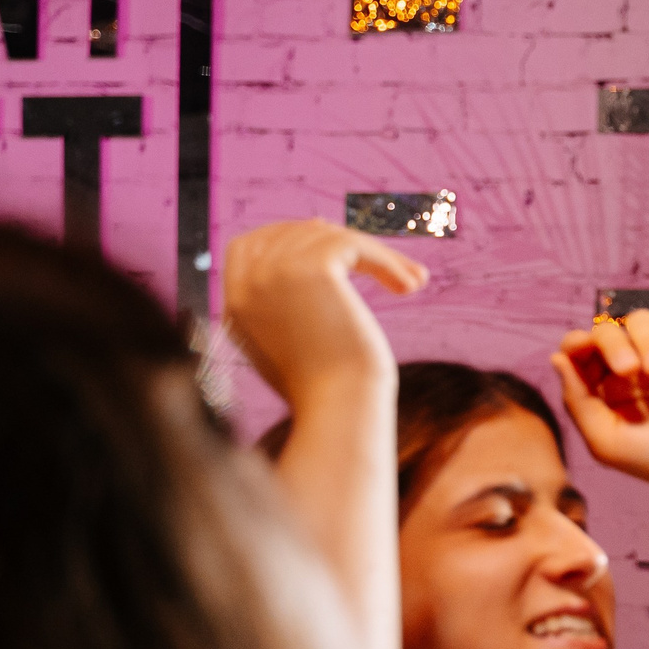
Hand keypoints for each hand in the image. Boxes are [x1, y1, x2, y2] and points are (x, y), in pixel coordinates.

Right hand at [222, 220, 424, 405]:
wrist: (339, 414)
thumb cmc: (331, 396)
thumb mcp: (299, 349)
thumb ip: (292, 306)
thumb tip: (323, 261)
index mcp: (235, 306)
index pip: (248, 246)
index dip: (290, 236)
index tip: (333, 244)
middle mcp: (245, 286)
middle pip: (289, 234)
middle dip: (340, 243)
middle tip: (388, 264)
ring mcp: (272, 274)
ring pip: (328, 237)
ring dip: (377, 256)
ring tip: (413, 282)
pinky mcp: (309, 269)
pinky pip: (353, 244)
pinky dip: (387, 260)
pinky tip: (412, 284)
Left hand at [550, 310, 648, 502]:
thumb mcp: (606, 441)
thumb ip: (577, 401)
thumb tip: (557, 357)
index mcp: (606, 387)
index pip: (582, 349)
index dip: (577, 342)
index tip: (581, 348)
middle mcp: (634, 367)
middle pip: (608, 329)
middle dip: (613, 344)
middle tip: (630, 371)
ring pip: (641, 320)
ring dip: (645, 341)